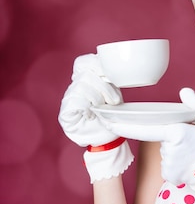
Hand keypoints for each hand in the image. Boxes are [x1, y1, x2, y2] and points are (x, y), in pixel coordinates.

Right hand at [58, 54, 133, 181]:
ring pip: (83, 84)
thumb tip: (119, 68)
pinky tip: (94, 112)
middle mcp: (74, 88)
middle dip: (104, 84)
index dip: (95, 63)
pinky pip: (76, 99)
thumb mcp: (114, 95)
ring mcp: (68, 99)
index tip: (110, 74)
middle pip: (85, 72)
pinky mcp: (66, 111)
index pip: (83, 62)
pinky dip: (89, 104)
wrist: (106, 141)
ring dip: (100, 95)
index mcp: (86, 81)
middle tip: (114, 99)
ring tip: (107, 107)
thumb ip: (111, 81)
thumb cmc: (111, 118)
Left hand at [102, 88, 194, 203]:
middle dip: (174, 137)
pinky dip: (178, 162)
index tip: (109, 123)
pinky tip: (191, 164)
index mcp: (176, 134)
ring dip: (177, 150)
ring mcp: (168, 165)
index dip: (125, 126)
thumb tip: (185, 91)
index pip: (144, 129)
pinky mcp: (170, 176)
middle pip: (162, 138)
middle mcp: (168, 151)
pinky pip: (169, 164)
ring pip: (166, 152)